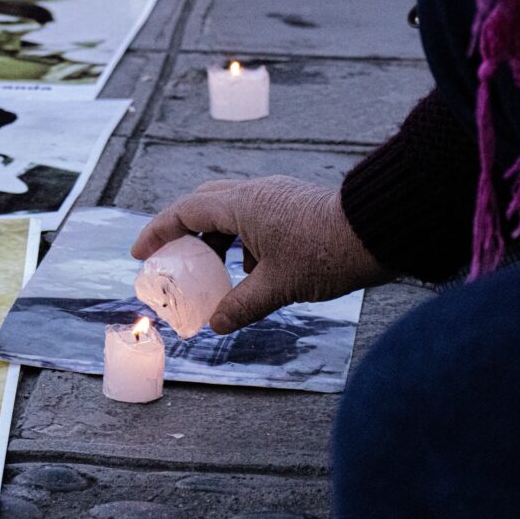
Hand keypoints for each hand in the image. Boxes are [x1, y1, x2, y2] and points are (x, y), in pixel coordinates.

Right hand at [131, 176, 392, 333]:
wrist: (379, 232)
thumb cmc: (327, 254)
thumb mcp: (279, 286)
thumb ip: (242, 305)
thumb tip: (217, 325)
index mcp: (242, 205)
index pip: (185, 212)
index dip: (158, 232)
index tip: (140, 252)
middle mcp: (255, 194)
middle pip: (204, 204)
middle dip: (182, 231)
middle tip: (170, 258)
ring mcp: (275, 197)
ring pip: (230, 211)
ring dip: (215, 239)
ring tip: (210, 273)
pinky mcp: (292, 205)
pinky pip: (253, 218)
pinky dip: (241, 242)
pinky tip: (251, 271)